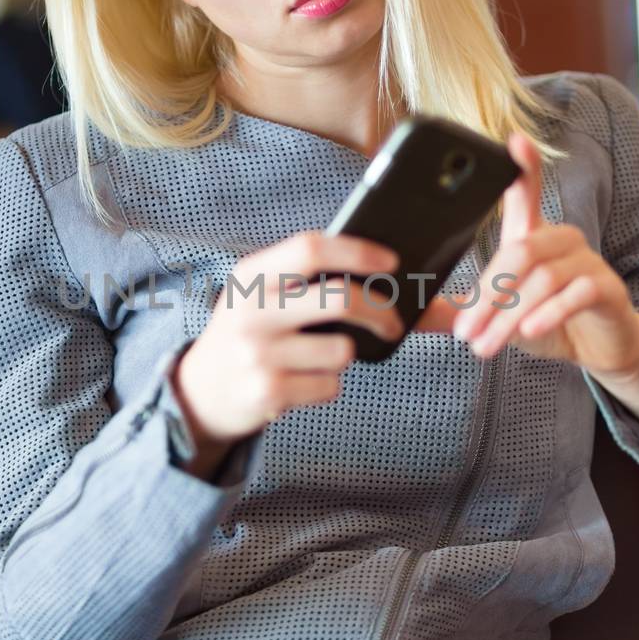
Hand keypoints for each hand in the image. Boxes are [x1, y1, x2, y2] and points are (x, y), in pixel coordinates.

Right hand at [174, 231, 403, 444]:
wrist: (200, 392)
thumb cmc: (256, 335)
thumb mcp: (270, 299)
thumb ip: (327, 286)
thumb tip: (438, 302)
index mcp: (253, 274)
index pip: (310, 248)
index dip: (357, 252)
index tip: (392, 263)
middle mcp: (251, 309)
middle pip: (338, 298)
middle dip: (380, 312)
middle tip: (394, 326)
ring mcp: (257, 352)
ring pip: (341, 350)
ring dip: (344, 357)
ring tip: (315, 358)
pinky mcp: (266, 391)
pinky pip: (329, 385)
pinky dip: (327, 386)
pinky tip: (300, 382)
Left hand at [443, 131, 638, 380]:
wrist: (596, 347)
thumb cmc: (546, 320)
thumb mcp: (498, 316)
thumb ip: (460, 312)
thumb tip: (413, 314)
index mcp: (532, 236)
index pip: (527, 193)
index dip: (524, 167)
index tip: (514, 141)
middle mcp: (561, 240)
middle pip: (520, 251)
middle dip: (487, 295)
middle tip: (464, 332)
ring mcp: (587, 261)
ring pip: (543, 277)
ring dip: (509, 316)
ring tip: (485, 346)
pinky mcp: (606, 288)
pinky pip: (576, 293)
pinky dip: (549, 314)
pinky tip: (530, 332)